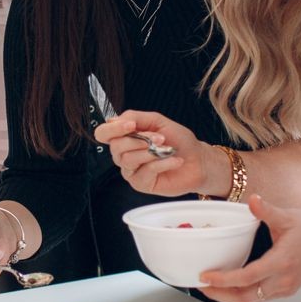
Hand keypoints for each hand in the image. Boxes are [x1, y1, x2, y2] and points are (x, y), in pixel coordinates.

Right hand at [95, 110, 217, 196]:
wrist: (197, 160)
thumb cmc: (178, 140)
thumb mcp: (157, 122)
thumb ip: (136, 117)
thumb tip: (115, 120)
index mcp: (124, 137)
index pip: (103, 133)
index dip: (113, 129)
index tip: (131, 126)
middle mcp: (124, 155)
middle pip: (115, 147)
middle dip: (139, 140)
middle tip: (160, 138)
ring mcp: (131, 170)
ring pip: (129, 160)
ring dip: (151, 152)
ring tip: (168, 149)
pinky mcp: (141, 184)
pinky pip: (145, 172)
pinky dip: (162, 163)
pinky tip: (174, 160)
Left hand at [196, 194, 300, 301]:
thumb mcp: (287, 216)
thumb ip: (266, 210)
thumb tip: (252, 199)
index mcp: (281, 262)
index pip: (247, 277)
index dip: (224, 280)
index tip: (206, 277)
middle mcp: (283, 280)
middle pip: (245, 297)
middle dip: (220, 295)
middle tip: (201, 286)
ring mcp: (285, 288)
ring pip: (252, 300)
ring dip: (230, 296)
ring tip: (212, 287)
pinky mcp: (286, 289)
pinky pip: (260, 297)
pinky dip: (243, 294)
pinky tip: (232, 286)